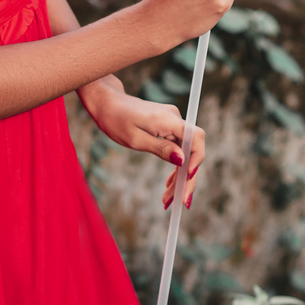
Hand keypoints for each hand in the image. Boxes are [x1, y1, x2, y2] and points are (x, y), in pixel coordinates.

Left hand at [79, 76, 203, 205]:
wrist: (107, 103)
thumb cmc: (116, 119)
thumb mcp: (135, 139)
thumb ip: (160, 148)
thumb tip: (182, 160)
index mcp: (168, 119)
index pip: (195, 138)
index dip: (197, 159)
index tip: (188, 178)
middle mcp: (174, 119)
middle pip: (192, 150)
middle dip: (187, 178)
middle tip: (179, 201)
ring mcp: (172, 123)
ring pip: (185, 153)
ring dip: (180, 177)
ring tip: (169, 199)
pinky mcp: (167, 128)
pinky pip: (177, 149)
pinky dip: (174, 167)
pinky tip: (169, 184)